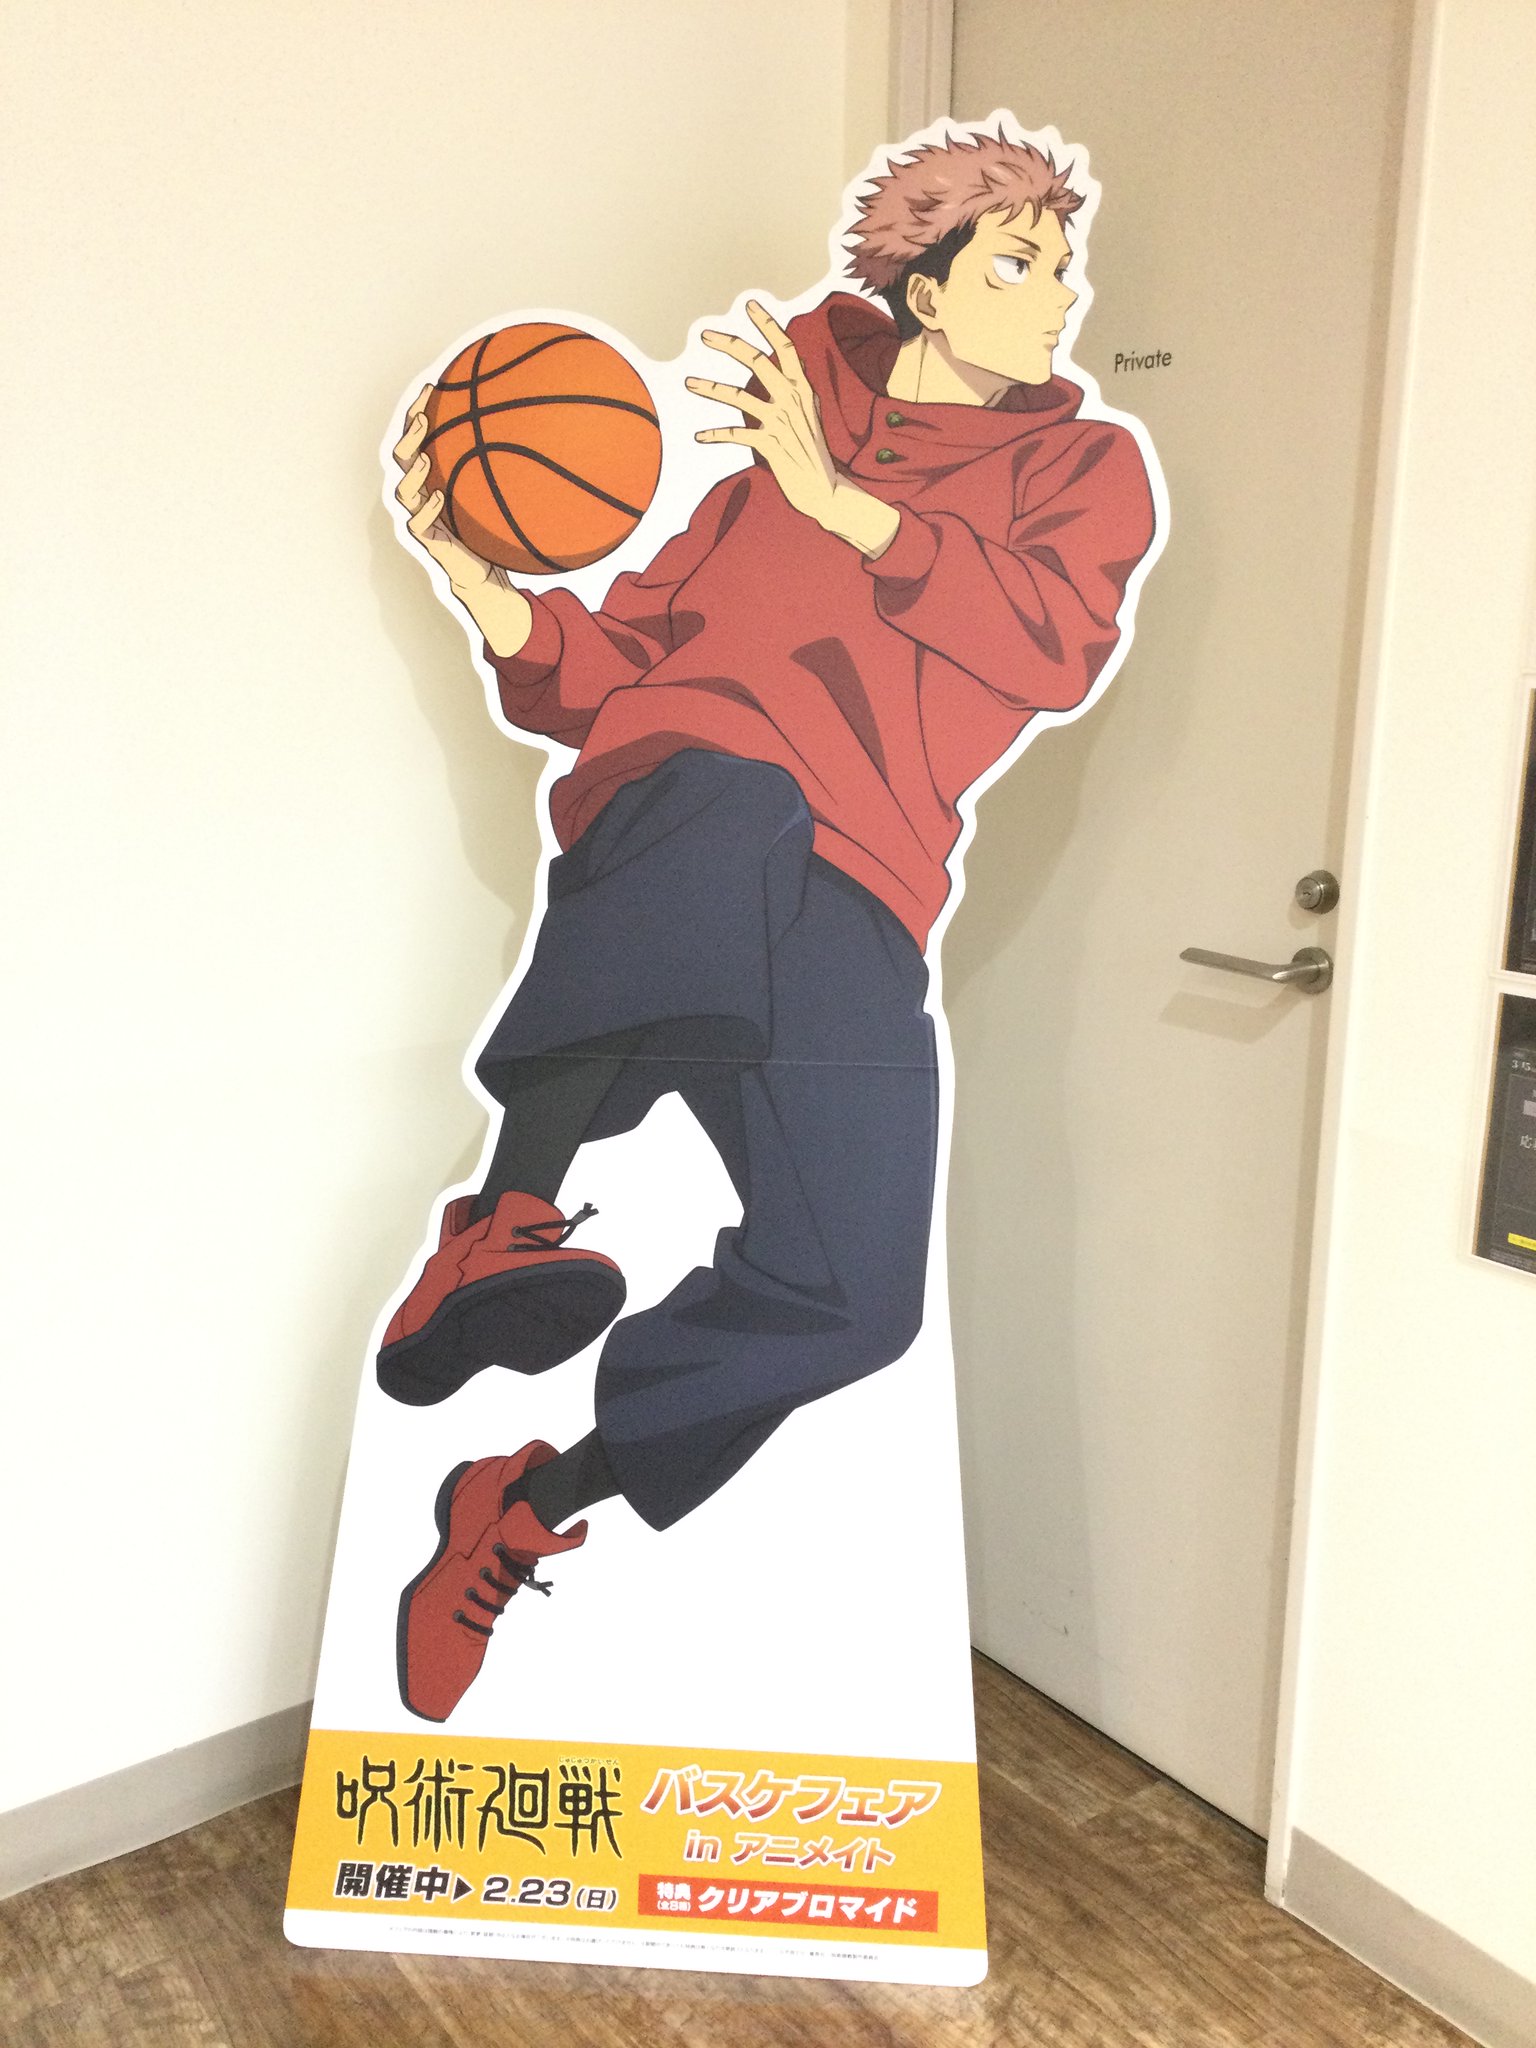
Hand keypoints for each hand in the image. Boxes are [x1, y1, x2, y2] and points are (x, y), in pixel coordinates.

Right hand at [392, 387, 532, 656]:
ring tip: (426, 458)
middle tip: (426, 414)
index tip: (434, 384)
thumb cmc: (497, 531)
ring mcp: (422, 515)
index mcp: (439, 474)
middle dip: (411, 433)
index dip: (422, 409)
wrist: (489, 574)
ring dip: (413, 472)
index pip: (423, 436)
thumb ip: (521, 469)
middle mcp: (424, 491)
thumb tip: (558, 438)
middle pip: (403, 455)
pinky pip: (417, 523)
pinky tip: (438, 495)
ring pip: (402, 489)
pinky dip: (426, 509)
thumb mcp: (511, 497)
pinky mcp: (428, 541)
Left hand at [686, 303, 898, 559]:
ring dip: (710, 388)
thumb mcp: (810, 413)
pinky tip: (700, 436)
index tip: (750, 305)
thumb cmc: (813, 450)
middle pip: (757, 360)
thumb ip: (796, 388)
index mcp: (803, 387)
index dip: (767, 324)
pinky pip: (737, 434)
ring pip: (738, 396)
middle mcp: (792, 399)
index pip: (785, 347)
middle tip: (705, 334)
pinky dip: (716, 435)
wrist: (825, 490)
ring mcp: (781, 421)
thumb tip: (790, 362)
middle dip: (729, 344)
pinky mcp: (770, 445)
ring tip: (688, 383)